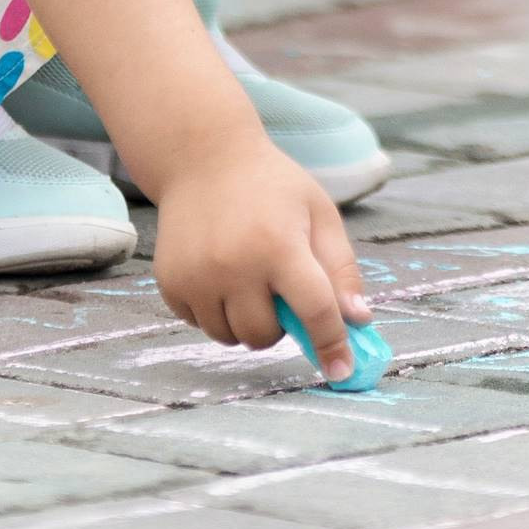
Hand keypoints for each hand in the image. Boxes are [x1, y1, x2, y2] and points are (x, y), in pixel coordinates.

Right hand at [151, 127, 370, 374]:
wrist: (203, 157)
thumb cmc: (271, 186)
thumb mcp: (318, 213)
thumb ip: (341, 269)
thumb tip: (358, 321)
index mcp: (279, 245)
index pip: (314, 310)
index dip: (331, 344)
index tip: (341, 371)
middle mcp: (235, 264)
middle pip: (265, 335)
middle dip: (279, 325)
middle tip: (278, 291)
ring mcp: (197, 275)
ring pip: (230, 337)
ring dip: (246, 322)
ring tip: (248, 281)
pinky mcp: (170, 282)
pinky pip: (200, 325)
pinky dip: (215, 312)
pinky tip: (219, 275)